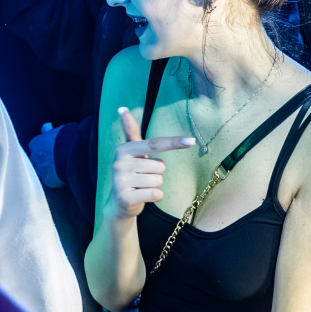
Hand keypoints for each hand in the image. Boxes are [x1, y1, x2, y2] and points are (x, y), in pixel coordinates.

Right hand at [105, 108, 193, 222]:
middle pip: (160, 165)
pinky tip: (142, 197)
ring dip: (155, 185)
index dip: (174, 142)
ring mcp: (121, 181)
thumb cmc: (131, 174)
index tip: (192, 141)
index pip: (154, 144)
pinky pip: (155, 194)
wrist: (118, 203)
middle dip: (157, 173)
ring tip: (141, 187)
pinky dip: (155, 196)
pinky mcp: (125, 198)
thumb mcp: (131, 153)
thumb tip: (123, 108)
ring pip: (158, 180)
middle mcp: (119, 163)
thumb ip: (130, 131)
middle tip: (143, 178)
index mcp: (123, 149)